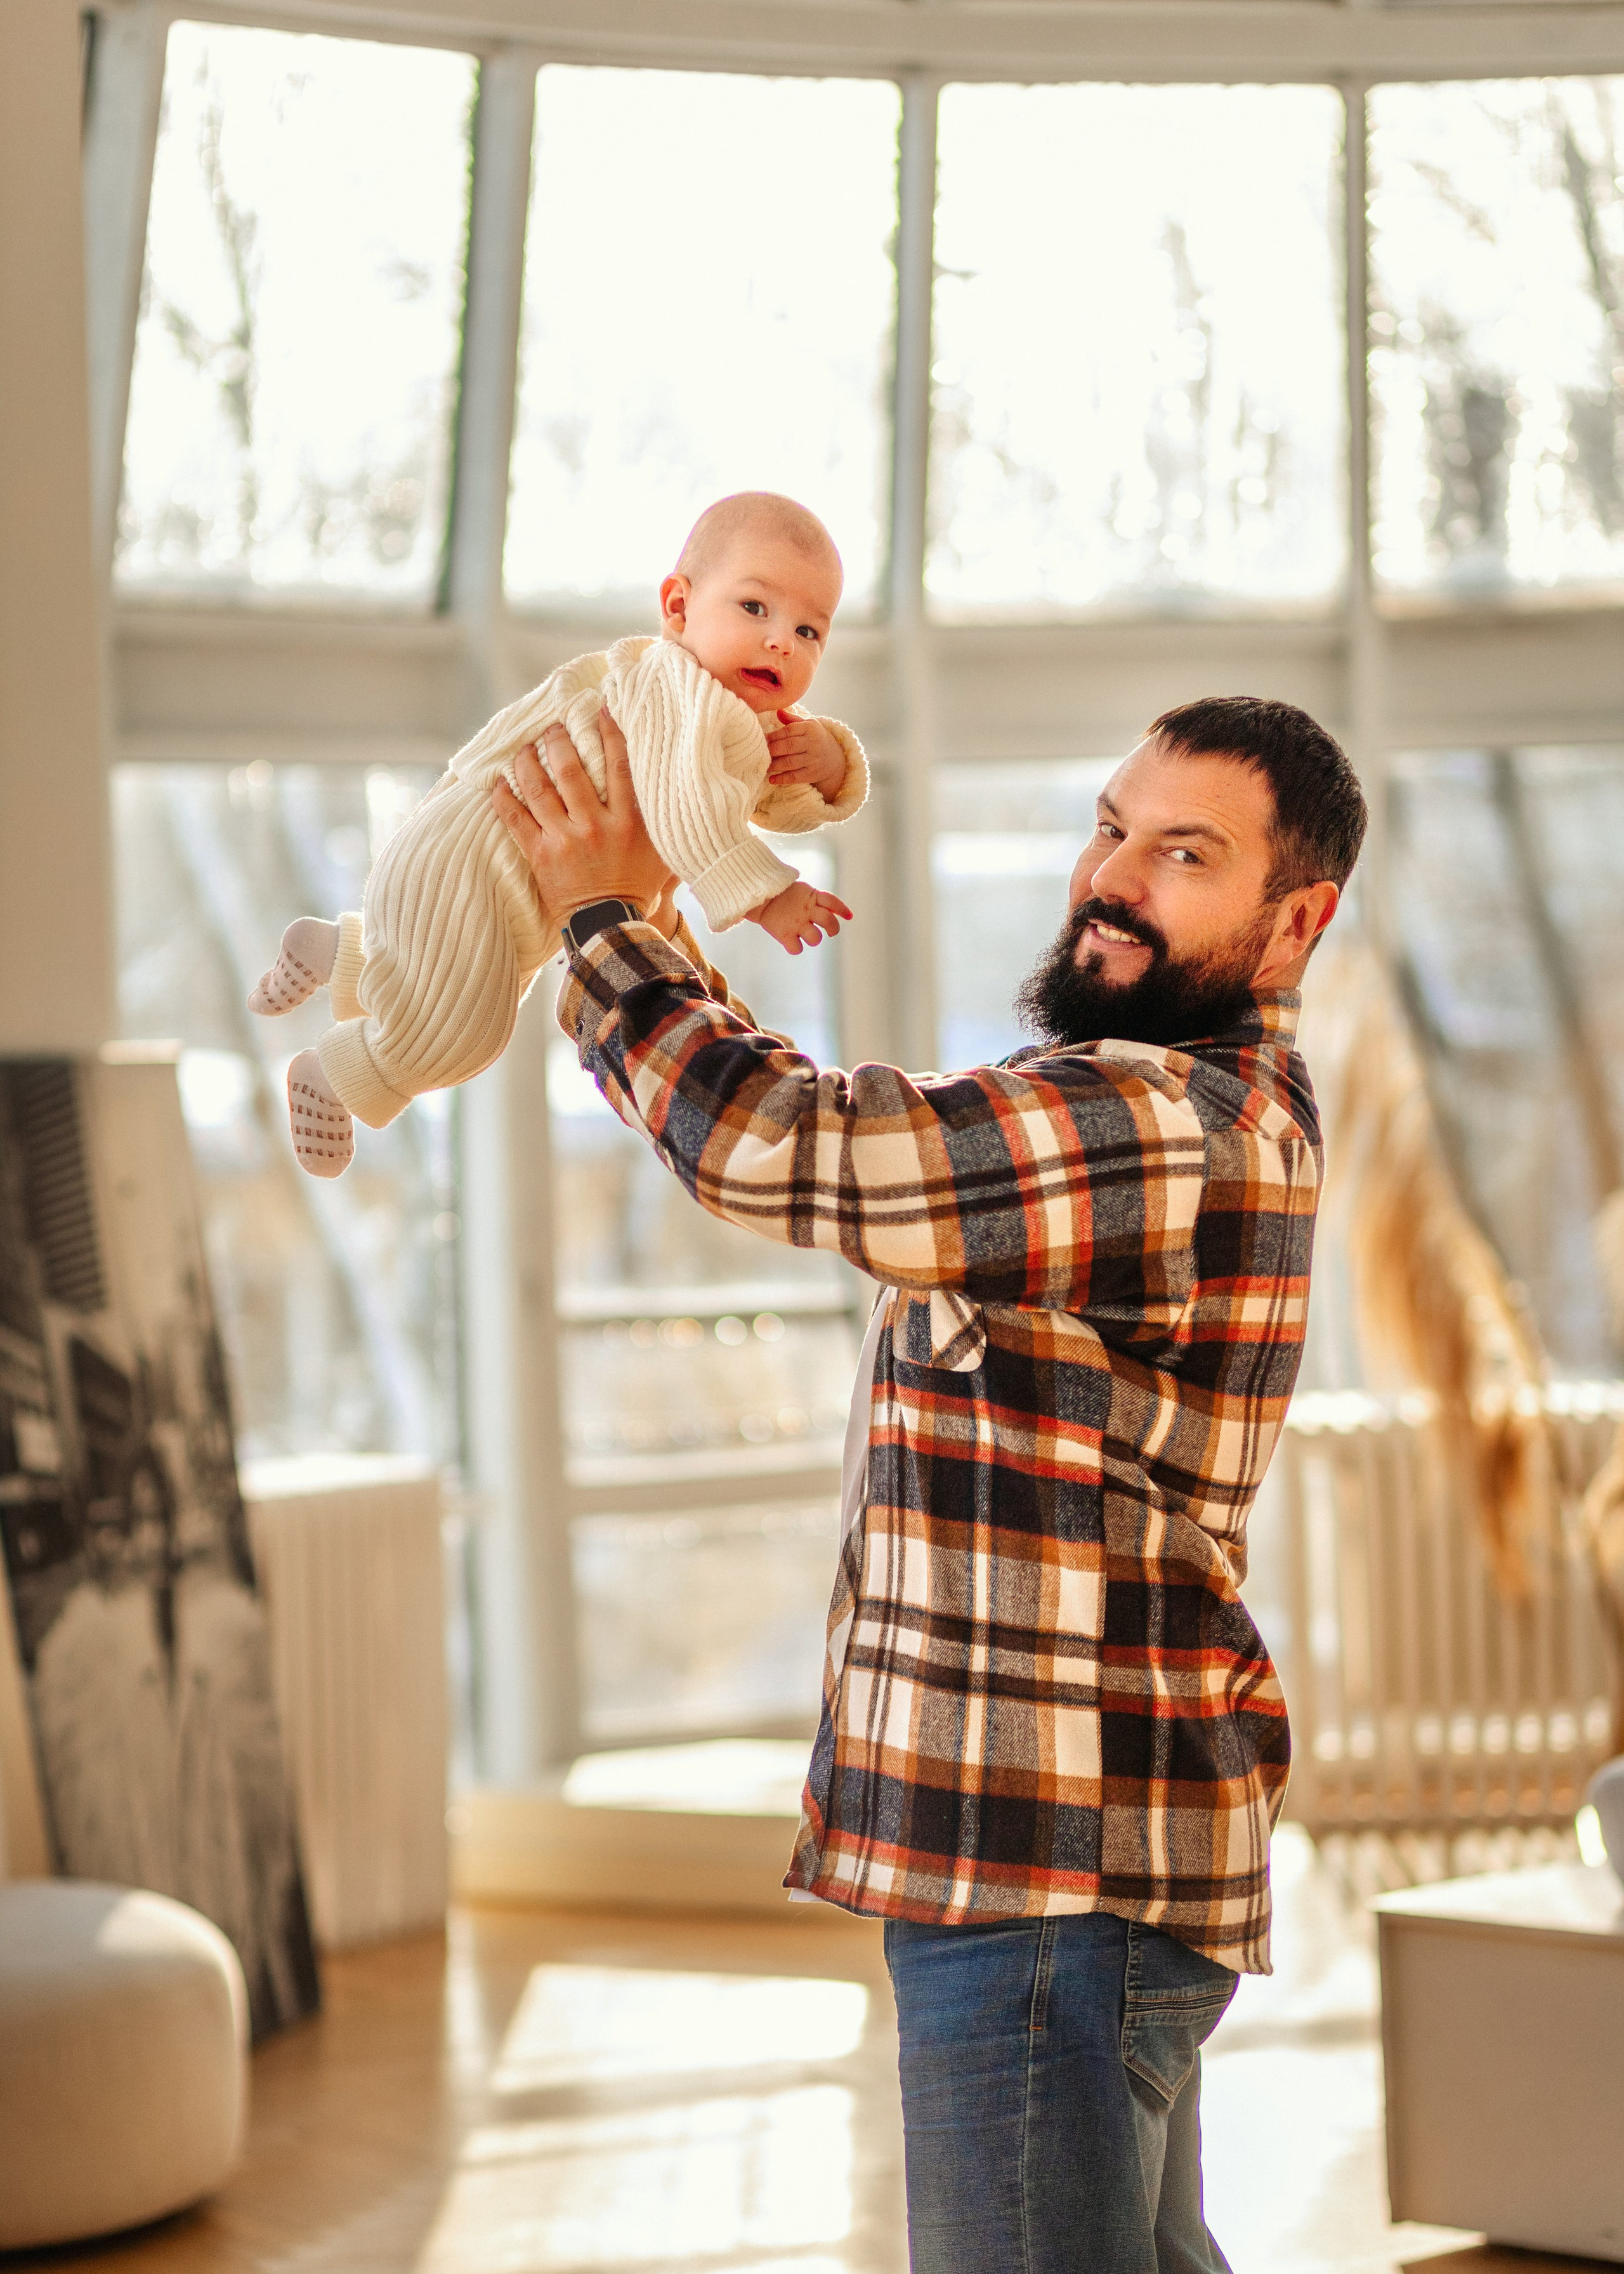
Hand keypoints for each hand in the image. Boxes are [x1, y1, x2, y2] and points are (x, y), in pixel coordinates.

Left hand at [493, 710, 679, 936]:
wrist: (610, 926)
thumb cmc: (638, 888)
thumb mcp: (663, 853)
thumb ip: (660, 820)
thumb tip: (670, 788)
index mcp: (628, 821)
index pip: (617, 765)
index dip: (608, 731)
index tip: (599, 708)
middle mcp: (595, 825)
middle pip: (571, 769)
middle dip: (558, 740)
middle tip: (552, 726)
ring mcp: (564, 840)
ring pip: (539, 788)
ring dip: (527, 762)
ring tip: (524, 747)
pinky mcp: (540, 855)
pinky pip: (515, 819)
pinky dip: (503, 797)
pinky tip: (498, 782)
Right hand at [752, 880, 853, 955]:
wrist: (760, 898)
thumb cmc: (787, 896)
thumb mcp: (805, 892)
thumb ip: (821, 901)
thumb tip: (846, 914)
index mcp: (811, 896)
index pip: (832, 901)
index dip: (842, 909)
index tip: (849, 916)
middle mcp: (805, 910)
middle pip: (828, 920)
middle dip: (834, 929)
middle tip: (831, 933)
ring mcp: (795, 922)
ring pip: (815, 938)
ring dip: (815, 939)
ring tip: (807, 935)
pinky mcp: (783, 933)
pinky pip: (796, 949)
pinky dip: (796, 948)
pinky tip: (793, 942)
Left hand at [765, 713, 847, 799]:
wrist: (835, 758)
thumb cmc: (815, 738)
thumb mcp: (808, 725)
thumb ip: (792, 719)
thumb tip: (778, 711)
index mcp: (810, 728)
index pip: (788, 731)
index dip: (773, 736)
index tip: (761, 739)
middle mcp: (812, 743)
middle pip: (788, 746)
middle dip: (772, 750)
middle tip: (760, 752)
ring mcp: (813, 759)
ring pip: (790, 762)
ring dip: (775, 765)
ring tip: (764, 765)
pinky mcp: (812, 774)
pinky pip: (795, 777)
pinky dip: (782, 779)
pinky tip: (772, 779)